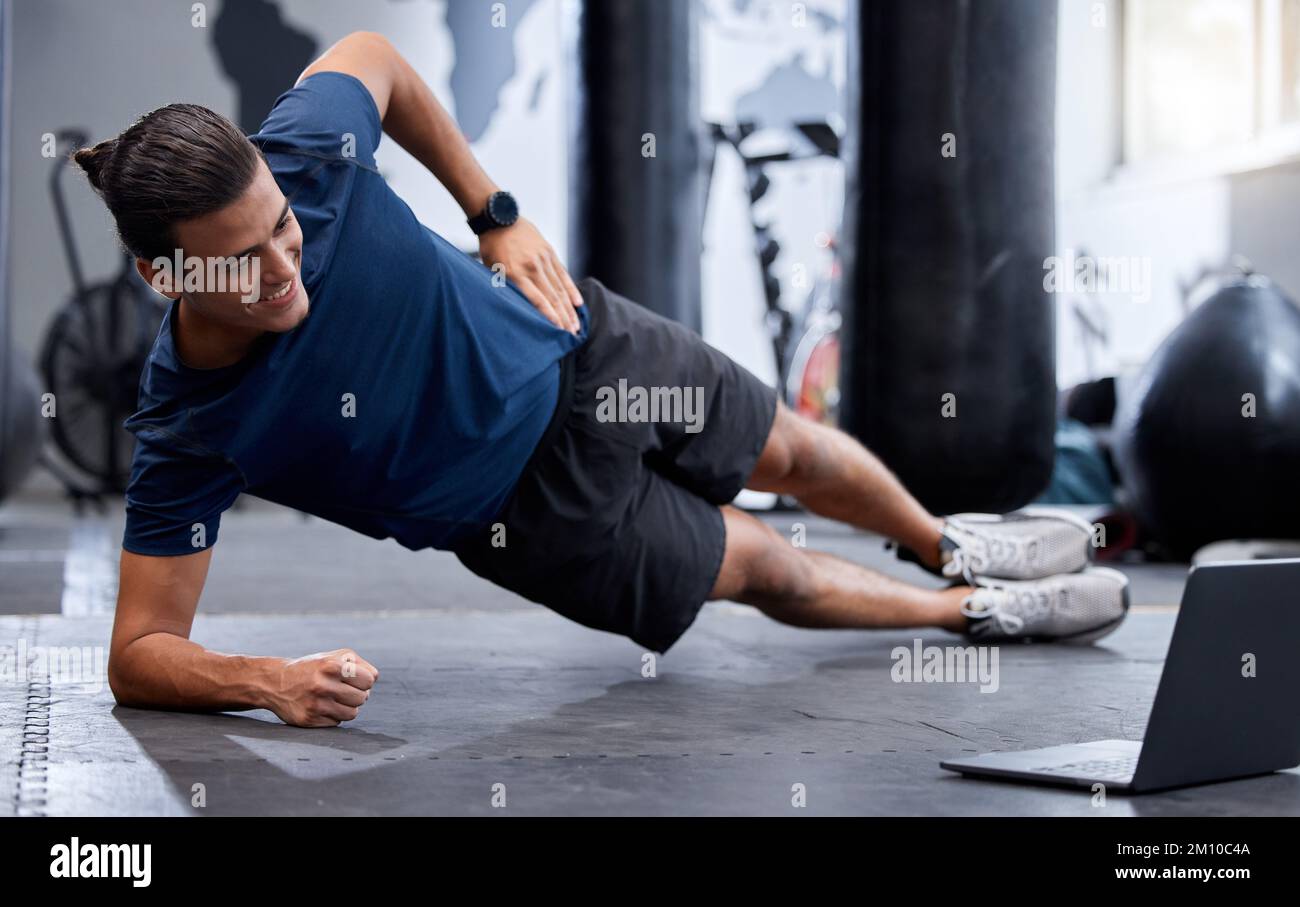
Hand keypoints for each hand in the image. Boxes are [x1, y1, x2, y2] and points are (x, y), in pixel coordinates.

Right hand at [267, 648, 378, 727]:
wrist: (275, 682)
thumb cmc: (313, 668)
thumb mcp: (335, 657)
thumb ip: (360, 664)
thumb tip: (374, 679)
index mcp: (331, 666)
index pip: (369, 680)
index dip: (365, 680)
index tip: (355, 679)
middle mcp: (322, 685)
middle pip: (362, 698)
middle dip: (358, 694)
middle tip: (346, 690)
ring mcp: (315, 705)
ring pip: (352, 714)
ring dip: (348, 707)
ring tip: (336, 699)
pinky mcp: (308, 720)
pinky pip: (337, 723)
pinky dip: (334, 716)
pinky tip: (323, 707)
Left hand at [478, 217, 582, 332]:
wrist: (499, 217)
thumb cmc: (491, 247)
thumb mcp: (490, 269)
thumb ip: (505, 288)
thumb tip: (515, 310)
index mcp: (515, 273)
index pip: (537, 300)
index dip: (550, 317)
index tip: (558, 331)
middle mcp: (532, 267)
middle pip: (552, 298)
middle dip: (564, 319)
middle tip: (572, 335)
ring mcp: (543, 258)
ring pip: (560, 288)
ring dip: (569, 309)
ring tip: (576, 325)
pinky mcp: (549, 252)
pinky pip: (563, 274)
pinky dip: (571, 290)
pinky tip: (578, 303)